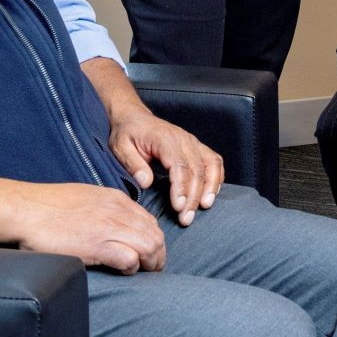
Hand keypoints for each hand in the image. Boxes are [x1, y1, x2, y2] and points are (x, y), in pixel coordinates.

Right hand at [9, 181, 166, 273]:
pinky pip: (130, 259)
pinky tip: (124, 271)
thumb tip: (111, 225)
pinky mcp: (98, 245)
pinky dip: (132, 268)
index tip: (149, 254)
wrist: (26, 210)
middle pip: (155, 235)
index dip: (154, 240)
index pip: (149, 221)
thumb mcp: (85, 198)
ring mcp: (109, 228)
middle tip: (152, 269)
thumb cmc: (48, 207)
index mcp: (115, 200)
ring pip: (149, 246)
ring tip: (142, 273)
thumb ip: (104, 209)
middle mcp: (118, 211)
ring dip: (150, 263)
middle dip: (158, 255)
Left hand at [109, 109, 224, 226]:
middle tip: (187, 218)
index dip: (181, 187)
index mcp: (164, 139)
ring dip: (210, 187)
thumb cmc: (127, 133)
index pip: (179, 165)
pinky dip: (217, 177)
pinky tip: (211, 194)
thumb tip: (146, 182)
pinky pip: (214, 161)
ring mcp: (192, 142)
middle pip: (197, 169)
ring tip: (205, 207)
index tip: (178, 207)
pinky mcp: (196, 146)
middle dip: (194, 196)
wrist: (134, 117)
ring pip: (210, 164)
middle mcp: (183, 139)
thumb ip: (133, 164)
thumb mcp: (120, 147)